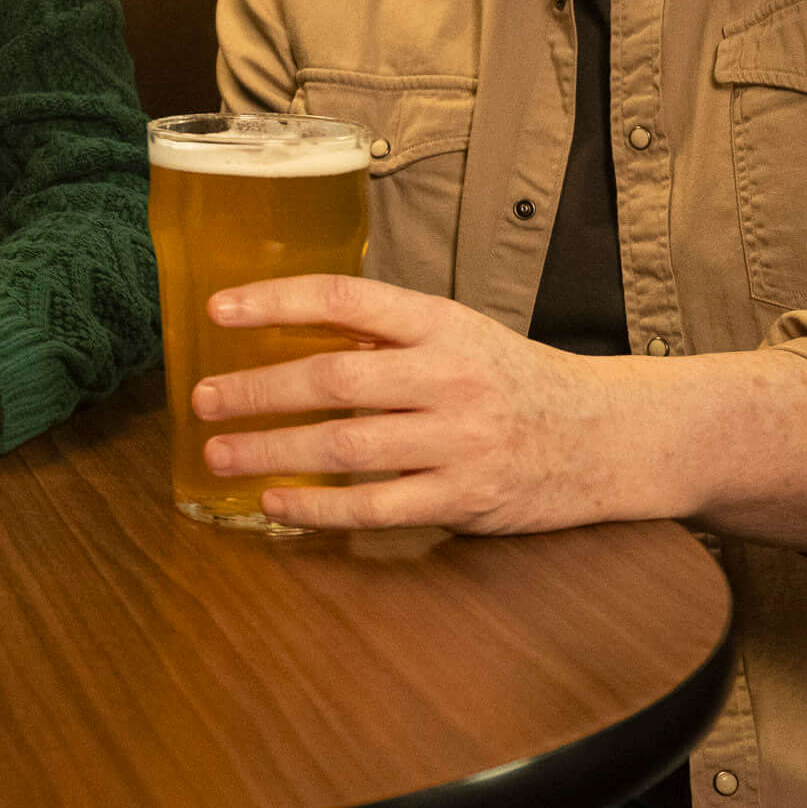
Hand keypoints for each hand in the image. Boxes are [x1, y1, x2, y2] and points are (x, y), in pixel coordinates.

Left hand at [193, 274, 646, 534]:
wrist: (605, 435)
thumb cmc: (513, 380)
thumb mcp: (459, 334)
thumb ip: (387, 336)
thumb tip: (288, 334)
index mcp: (442, 323)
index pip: (346, 299)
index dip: (277, 300)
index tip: (217, 310)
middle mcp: (449, 377)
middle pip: (334, 379)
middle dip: (256, 390)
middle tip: (201, 400)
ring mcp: (459, 441)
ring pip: (346, 447)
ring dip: (272, 452)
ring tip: (219, 455)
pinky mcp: (465, 498)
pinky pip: (376, 508)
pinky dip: (318, 509)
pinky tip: (276, 505)